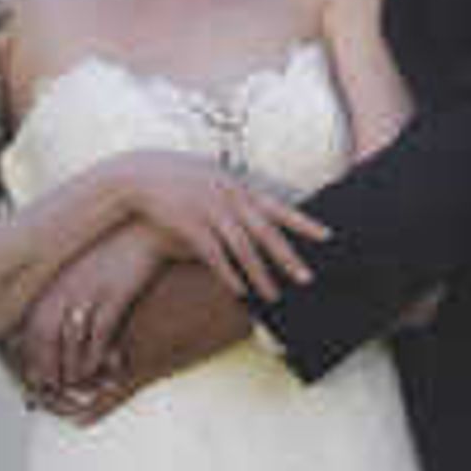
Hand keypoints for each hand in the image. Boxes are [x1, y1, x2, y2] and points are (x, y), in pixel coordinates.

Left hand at [20, 215, 168, 413]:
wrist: (141, 228)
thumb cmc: (106, 253)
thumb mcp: (74, 271)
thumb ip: (56, 298)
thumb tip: (42, 330)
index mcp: (49, 281)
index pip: (29, 329)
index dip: (32, 358)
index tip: (36, 377)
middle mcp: (62, 287)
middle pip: (45, 340)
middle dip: (48, 369)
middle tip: (55, 387)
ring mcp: (87, 291)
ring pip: (71, 343)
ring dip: (73, 369)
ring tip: (78, 382)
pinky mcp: (112, 295)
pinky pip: (99, 336)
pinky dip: (97, 357)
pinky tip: (101, 368)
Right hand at [115, 147, 325, 304]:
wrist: (143, 174)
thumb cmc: (181, 178)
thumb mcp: (214, 176)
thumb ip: (236, 193)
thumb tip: (259, 208)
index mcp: (238, 186)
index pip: (278, 206)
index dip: (303, 222)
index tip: (327, 236)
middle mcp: (229, 197)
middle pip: (265, 231)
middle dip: (287, 256)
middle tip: (307, 278)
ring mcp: (209, 209)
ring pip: (242, 247)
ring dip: (260, 274)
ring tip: (273, 296)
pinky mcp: (190, 224)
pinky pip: (214, 254)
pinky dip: (228, 273)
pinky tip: (239, 290)